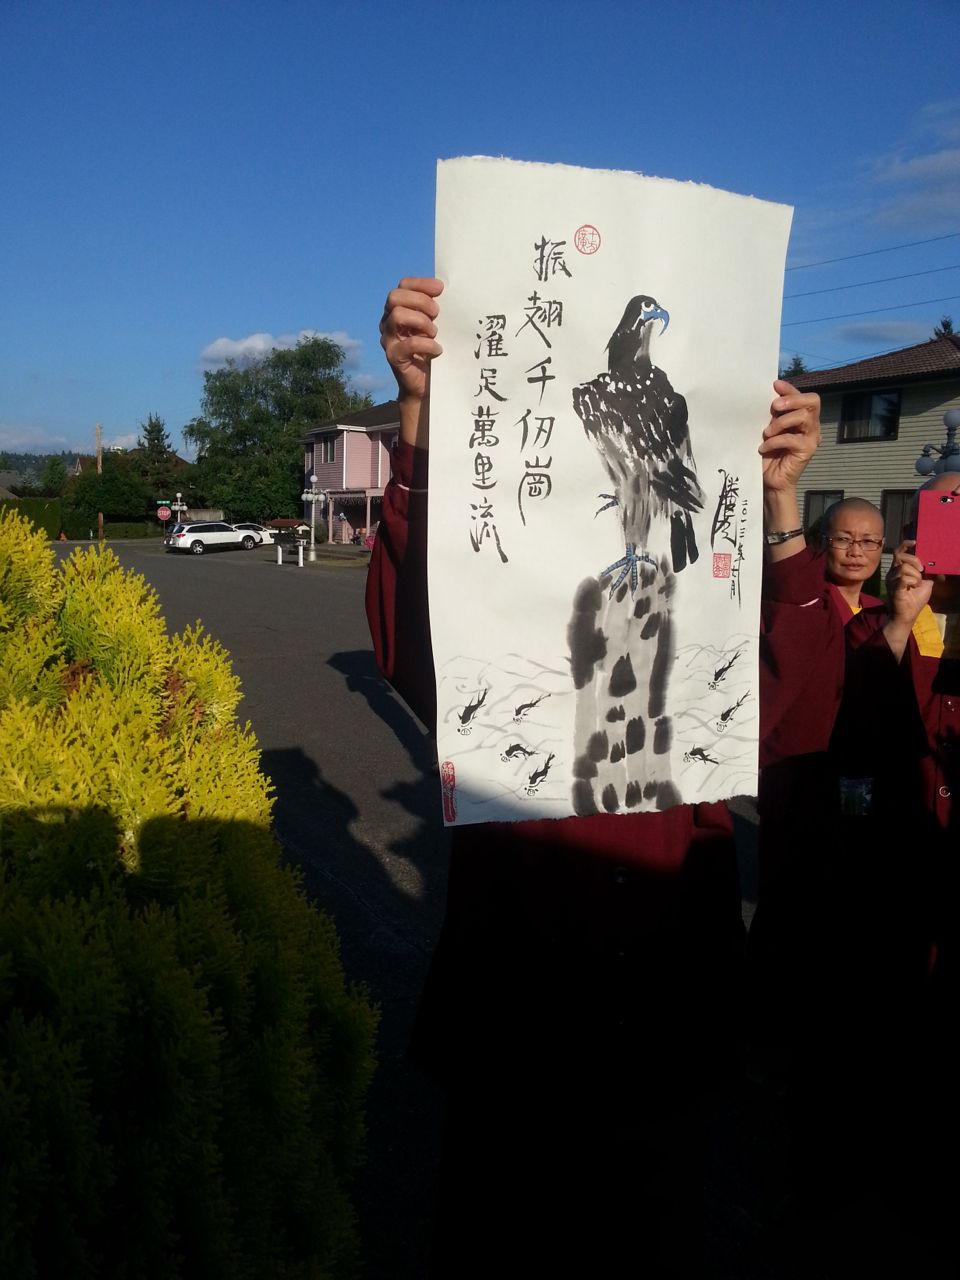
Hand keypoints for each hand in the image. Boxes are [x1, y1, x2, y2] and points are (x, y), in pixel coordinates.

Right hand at [380, 277, 443, 402]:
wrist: (425, 385)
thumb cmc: (432, 351)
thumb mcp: (435, 325)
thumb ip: (435, 310)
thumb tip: (448, 291)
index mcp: (399, 309)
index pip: (403, 286)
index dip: (421, 284)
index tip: (440, 288)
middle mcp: (389, 322)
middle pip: (395, 297)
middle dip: (420, 301)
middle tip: (437, 313)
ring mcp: (388, 339)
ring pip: (397, 315)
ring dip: (421, 321)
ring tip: (435, 333)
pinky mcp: (393, 357)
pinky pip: (408, 344)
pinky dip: (426, 345)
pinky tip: (438, 350)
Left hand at [759, 380, 820, 492]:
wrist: (770, 480)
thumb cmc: (769, 453)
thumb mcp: (770, 429)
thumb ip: (774, 414)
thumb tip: (768, 394)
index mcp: (803, 416)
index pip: (804, 396)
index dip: (791, 389)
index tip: (775, 384)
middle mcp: (812, 425)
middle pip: (812, 401)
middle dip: (792, 400)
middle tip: (774, 406)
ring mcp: (812, 438)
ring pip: (804, 417)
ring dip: (781, 422)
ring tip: (766, 433)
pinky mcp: (807, 451)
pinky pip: (792, 439)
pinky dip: (775, 441)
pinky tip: (763, 448)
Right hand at [887, 541, 932, 624]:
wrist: (908, 615)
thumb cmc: (914, 600)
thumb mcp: (926, 583)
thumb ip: (928, 574)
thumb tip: (937, 567)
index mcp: (898, 570)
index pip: (898, 552)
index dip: (905, 545)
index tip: (915, 541)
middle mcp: (892, 573)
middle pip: (900, 557)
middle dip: (914, 561)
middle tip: (921, 570)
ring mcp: (891, 580)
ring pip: (903, 568)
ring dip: (915, 575)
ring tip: (917, 584)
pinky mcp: (894, 588)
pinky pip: (903, 579)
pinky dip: (912, 581)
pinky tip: (914, 587)